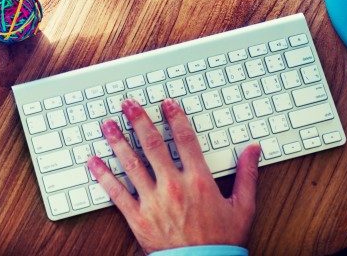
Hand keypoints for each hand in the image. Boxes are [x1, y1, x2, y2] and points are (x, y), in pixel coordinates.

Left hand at [86, 98, 259, 253]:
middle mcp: (173, 186)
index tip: (166, 104)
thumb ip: (247, 175)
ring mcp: (153, 201)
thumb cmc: (222, 242)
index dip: (175, 118)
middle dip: (139, 121)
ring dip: (117, 141)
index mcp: (198, 181)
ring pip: (131, 164)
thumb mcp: (243, 207)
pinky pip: (117, 193)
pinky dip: (103, 176)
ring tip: (107, 125)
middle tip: (128, 104)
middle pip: (152, 145)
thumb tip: (253, 149)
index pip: (184, 139)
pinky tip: (93, 161)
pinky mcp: (138, 218)